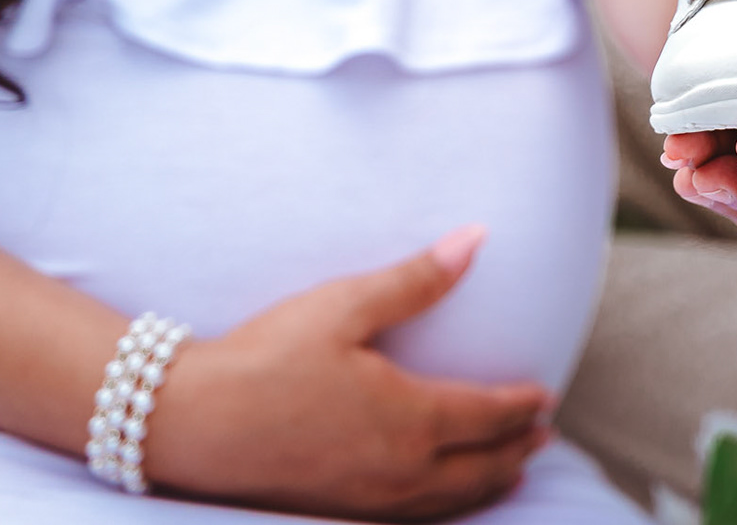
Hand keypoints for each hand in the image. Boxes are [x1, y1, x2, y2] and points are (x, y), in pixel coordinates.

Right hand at [144, 226, 551, 520]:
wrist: (189, 421)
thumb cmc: (267, 356)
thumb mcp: (344, 305)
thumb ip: (417, 278)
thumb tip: (476, 239)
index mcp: (410, 417)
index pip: (489, 415)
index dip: (522, 406)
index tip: (547, 396)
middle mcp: (400, 469)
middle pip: (480, 467)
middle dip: (517, 450)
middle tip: (544, 435)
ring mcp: (369, 500)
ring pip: (448, 502)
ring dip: (489, 486)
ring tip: (511, 474)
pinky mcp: (337, 513)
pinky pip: (412, 520)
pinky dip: (445, 511)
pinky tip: (442, 502)